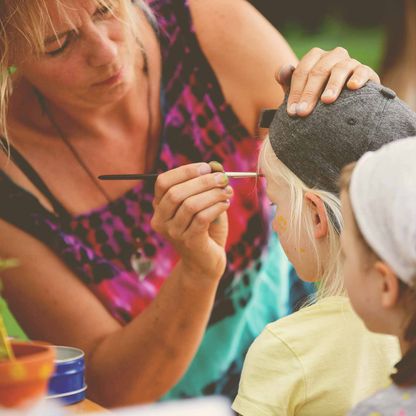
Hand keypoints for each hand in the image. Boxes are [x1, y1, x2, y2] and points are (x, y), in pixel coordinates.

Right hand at [151, 162, 231, 278]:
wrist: (207, 261)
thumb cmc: (205, 228)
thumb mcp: (205, 202)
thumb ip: (207, 185)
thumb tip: (216, 166)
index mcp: (159, 206)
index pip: (163, 182)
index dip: (184, 171)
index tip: (206, 168)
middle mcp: (161, 220)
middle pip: (176, 193)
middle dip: (202, 182)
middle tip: (223, 178)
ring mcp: (173, 233)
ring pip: (190, 205)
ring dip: (213, 194)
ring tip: (228, 192)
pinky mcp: (188, 242)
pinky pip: (202, 218)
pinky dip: (216, 207)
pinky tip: (225, 204)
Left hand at [276, 47, 379, 115]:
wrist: (346, 106)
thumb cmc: (317, 98)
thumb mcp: (300, 92)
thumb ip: (287, 82)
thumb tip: (283, 71)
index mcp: (315, 58)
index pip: (302, 71)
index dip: (295, 91)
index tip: (292, 112)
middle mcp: (333, 56)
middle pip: (318, 71)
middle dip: (309, 93)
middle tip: (303, 112)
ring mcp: (350, 62)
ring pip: (340, 69)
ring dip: (332, 85)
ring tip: (326, 100)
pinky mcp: (366, 71)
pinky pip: (363, 71)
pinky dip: (358, 77)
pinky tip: (352, 87)